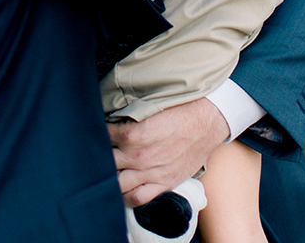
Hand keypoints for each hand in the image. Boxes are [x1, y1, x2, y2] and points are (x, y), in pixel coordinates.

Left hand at [108, 99, 228, 207]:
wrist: (207, 121)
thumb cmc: (179, 108)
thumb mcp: (149, 106)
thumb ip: (128, 115)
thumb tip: (111, 114)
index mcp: (132, 134)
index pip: (103, 136)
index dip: (98, 132)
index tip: (98, 129)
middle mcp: (138, 156)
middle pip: (106, 161)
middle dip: (101, 154)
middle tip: (100, 149)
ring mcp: (150, 173)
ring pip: (117, 183)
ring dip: (110, 176)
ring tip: (109, 168)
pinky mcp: (163, 183)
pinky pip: (137, 198)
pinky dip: (125, 196)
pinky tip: (122, 189)